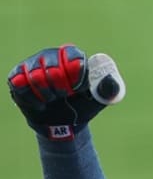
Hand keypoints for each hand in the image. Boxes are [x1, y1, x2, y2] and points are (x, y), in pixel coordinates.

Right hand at [8, 45, 125, 139]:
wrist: (62, 123)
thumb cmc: (82, 105)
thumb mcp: (98, 99)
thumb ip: (107, 89)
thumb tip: (110, 79)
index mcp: (72, 55)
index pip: (72, 56)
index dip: (74, 74)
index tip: (78, 89)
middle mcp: (50, 55)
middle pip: (52, 68)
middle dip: (60, 88)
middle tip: (65, 96)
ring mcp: (31, 64)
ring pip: (35, 77)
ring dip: (47, 95)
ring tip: (52, 99)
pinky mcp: (16, 77)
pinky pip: (20, 85)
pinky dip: (32, 100)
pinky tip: (40, 103)